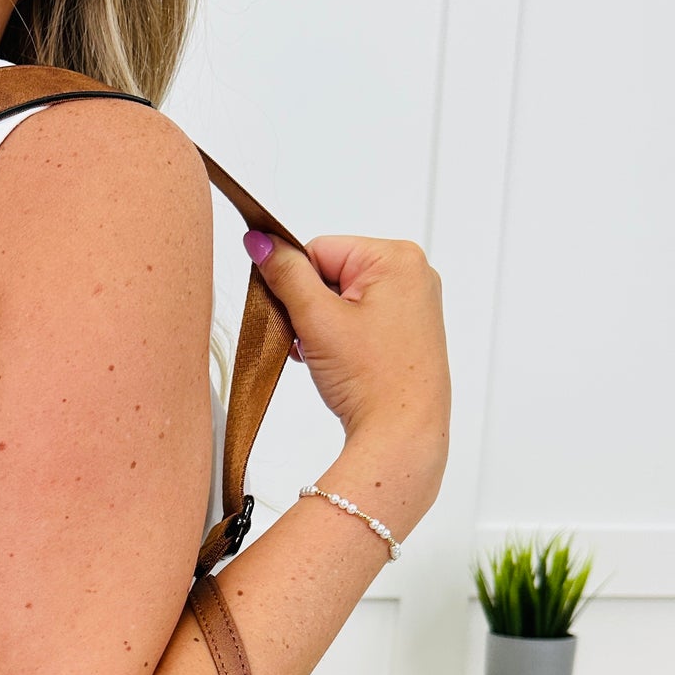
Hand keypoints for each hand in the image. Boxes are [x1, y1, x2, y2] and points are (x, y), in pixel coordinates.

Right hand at [243, 230, 449, 477]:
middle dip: (310, 308)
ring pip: (342, 298)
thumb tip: (260, 239)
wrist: (402, 435)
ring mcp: (414, 303)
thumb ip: (285, 274)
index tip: (297, 318)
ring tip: (331, 356)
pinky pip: (360, 318)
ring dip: (322, 325)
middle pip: (331, 273)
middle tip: (314, 342)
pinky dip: (341, 337)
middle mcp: (412, 272)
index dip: (296, 284)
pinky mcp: (408, 330)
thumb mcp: (317, 319)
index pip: (318, 249)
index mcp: (396, 257)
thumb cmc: (373, 380)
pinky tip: (342, 362)